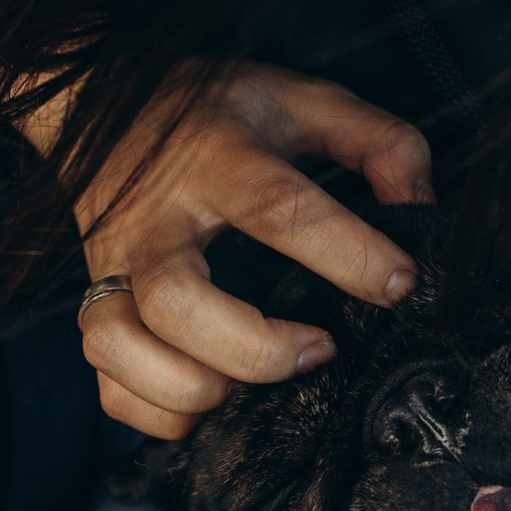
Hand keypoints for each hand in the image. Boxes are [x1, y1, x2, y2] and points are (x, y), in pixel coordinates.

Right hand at [76, 62, 432, 438]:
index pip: (276, 207)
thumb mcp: (303, 98)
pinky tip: (207, 400)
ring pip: (119, 346)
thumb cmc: (217, 110)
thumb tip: (419, 207)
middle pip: (174, 301)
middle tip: (320, 350)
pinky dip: (157, 413)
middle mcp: (151, 217)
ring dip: (190, 388)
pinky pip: (108, 385)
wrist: (101, 97)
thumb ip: (377, 141)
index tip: (400, 285)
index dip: (347, 254)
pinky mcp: (91, 305)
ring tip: (248, 388)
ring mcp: (111, 265)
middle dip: (254, 349)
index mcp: (213, 156)